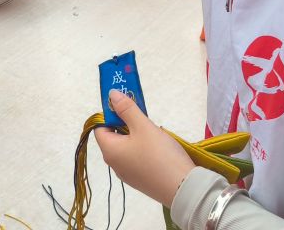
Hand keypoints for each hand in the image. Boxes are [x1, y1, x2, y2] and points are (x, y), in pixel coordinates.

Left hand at [94, 90, 195, 205]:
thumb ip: (127, 109)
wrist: (184, 189)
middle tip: (142, 116)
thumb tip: (111, 95)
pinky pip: (135, 158)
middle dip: (126, 123)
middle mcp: (114, 164)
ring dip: (136, 135)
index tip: (127, 106)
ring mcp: (127, 174)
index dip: (110, 114)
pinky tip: (157, 146)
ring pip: (126, 147)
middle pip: (113, 137)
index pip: (100, 127)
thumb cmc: (160, 155)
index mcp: (110, 151)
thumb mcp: (143, 127)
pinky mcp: (140, 180)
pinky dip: (142, 148)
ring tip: (152, 130)